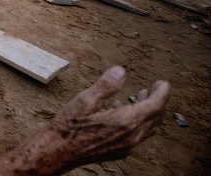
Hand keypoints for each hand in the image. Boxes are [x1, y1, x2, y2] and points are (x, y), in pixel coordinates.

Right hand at [32, 66, 168, 173]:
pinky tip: (121, 112)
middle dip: (157, 101)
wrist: (59, 152)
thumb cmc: (69, 127)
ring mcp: (127, 146)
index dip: (161, 93)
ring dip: (148, 112)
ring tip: (142, 97)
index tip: (162, 83)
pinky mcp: (120, 151)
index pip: (154, 106)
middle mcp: (131, 136)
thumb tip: (121, 70)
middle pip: (155, 117)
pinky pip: (138, 135)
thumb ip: (105, 86)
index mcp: (125, 121)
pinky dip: (138, 122)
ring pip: (148, 128)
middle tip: (155, 88)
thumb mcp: (84, 100)